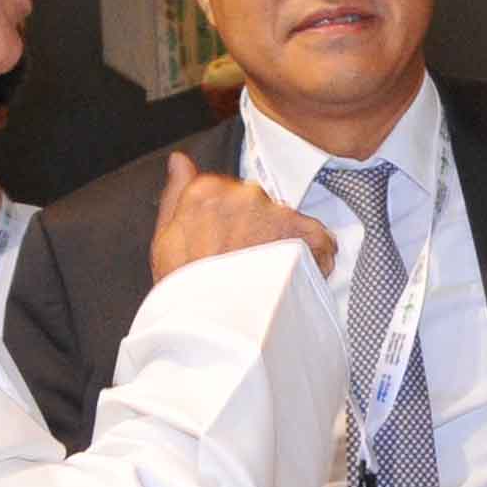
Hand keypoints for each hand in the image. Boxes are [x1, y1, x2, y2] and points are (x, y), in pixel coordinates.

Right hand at [148, 152, 336, 283]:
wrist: (209, 325)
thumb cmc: (183, 288)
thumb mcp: (164, 238)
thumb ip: (176, 193)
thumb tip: (180, 160)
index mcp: (206, 190)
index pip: (231, 193)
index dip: (232, 222)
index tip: (229, 245)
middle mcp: (242, 193)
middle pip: (261, 206)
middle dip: (259, 231)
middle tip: (250, 266)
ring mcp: (275, 213)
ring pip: (288, 222)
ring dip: (285, 245)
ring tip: (272, 278)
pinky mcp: (302, 234)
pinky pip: (321, 240)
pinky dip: (317, 258)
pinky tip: (300, 278)